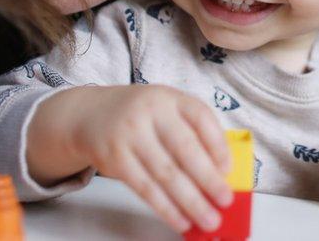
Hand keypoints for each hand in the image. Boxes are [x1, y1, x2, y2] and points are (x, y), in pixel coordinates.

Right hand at [68, 85, 232, 233]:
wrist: (90, 115)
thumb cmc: (140, 116)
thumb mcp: (165, 110)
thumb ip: (190, 133)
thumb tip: (218, 175)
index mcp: (170, 98)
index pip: (201, 117)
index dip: (218, 145)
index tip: (228, 170)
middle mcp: (150, 112)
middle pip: (185, 148)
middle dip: (209, 179)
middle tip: (225, 200)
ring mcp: (130, 134)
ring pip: (166, 173)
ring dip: (190, 201)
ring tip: (208, 219)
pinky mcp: (115, 158)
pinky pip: (145, 188)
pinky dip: (165, 207)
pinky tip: (180, 220)